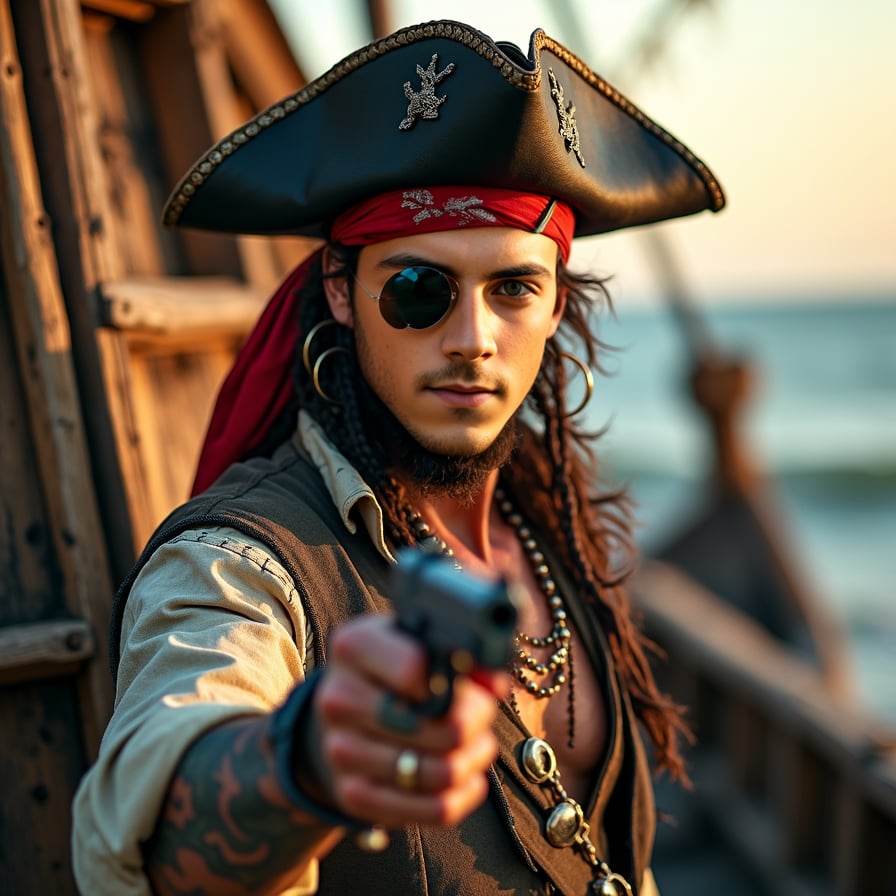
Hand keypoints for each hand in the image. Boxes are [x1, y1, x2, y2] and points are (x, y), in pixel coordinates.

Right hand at [310, 613, 509, 828]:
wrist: (341, 707)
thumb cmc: (390, 667)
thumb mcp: (415, 641)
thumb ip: (460, 653)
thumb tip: (494, 684)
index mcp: (353, 647)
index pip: (417, 669)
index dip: (454, 680)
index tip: (462, 685)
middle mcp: (340, 698)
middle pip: (442, 728)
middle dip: (475, 723)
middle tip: (481, 716)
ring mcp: (342, 750)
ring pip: (442, 772)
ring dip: (473, 758)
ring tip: (477, 742)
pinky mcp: (353, 795)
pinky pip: (432, 810)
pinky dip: (463, 794)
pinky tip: (468, 776)